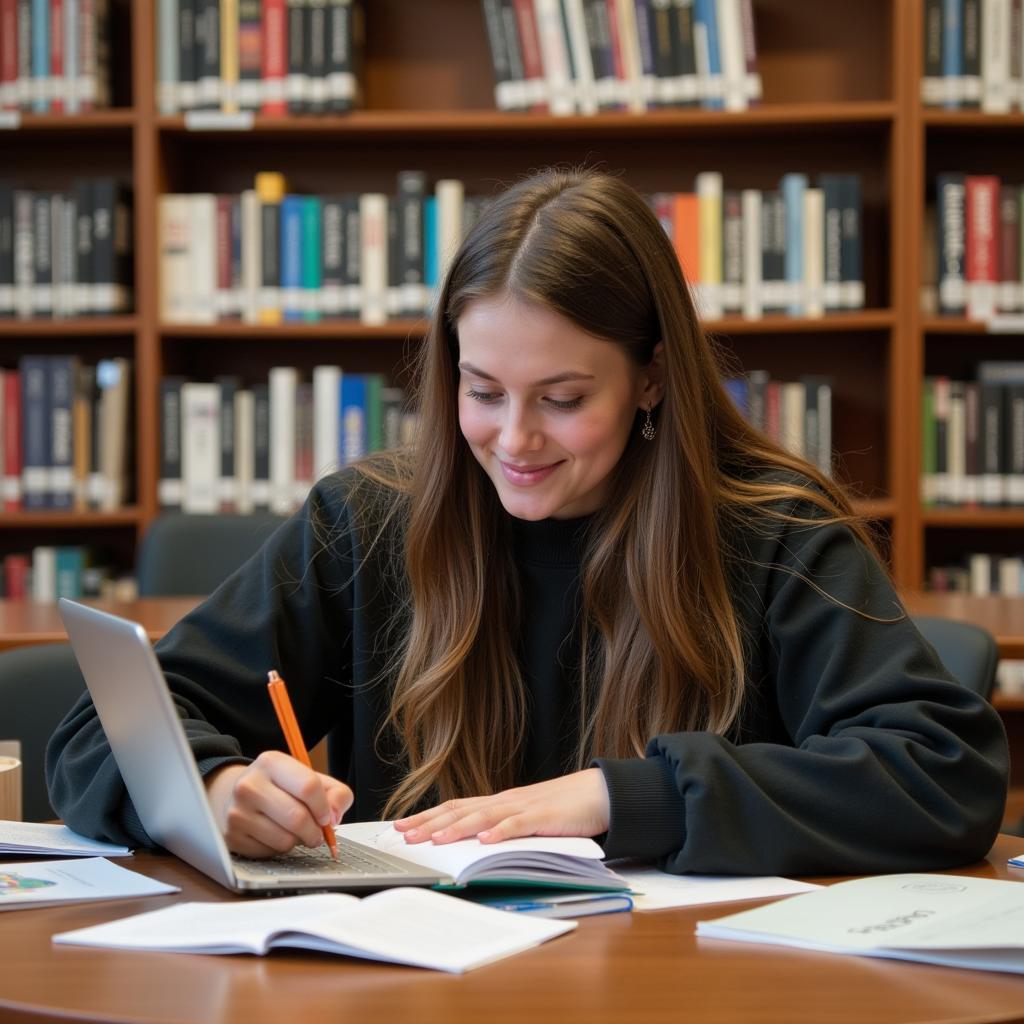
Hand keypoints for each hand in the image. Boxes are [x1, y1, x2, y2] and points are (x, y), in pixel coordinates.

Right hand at [205, 751, 353, 857]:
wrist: (236, 795)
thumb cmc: (281, 788)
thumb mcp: (309, 779)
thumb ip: (335, 793)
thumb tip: (334, 817)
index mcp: (271, 762)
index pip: (308, 786)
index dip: (324, 807)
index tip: (327, 817)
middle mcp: (249, 785)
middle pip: (297, 817)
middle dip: (315, 831)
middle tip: (317, 832)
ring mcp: (237, 812)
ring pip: (284, 840)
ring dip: (298, 841)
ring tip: (295, 831)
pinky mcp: (232, 837)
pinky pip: (270, 852)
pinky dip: (280, 849)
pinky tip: (275, 835)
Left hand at [393, 768, 610, 845]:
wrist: (599, 792)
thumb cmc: (563, 808)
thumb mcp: (526, 819)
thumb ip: (502, 828)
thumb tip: (474, 846)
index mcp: (499, 802)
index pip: (456, 807)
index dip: (428, 816)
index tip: (402, 826)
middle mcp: (505, 801)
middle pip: (461, 810)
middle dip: (430, 823)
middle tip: (404, 835)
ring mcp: (524, 807)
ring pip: (484, 816)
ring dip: (457, 828)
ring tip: (435, 839)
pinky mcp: (544, 816)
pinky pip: (519, 825)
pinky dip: (501, 832)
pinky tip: (486, 841)